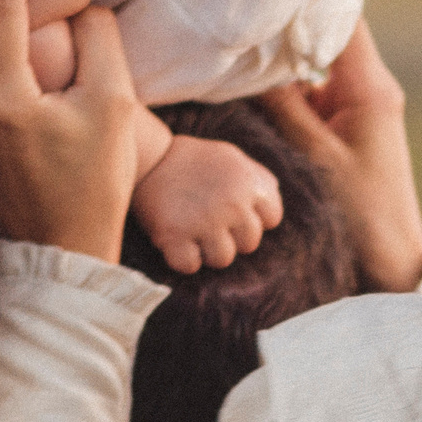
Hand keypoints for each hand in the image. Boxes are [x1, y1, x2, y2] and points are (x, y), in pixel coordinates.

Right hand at [132, 134, 283, 273]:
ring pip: (223, 259)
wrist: (149, 156)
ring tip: (194, 233)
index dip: (254, 218)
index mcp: (248, 183)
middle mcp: (231, 204)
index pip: (272, 218)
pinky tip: (177, 241)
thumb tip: (272, 204)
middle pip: (250, 243)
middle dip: (232, 236)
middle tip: (211, 222)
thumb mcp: (232, 158)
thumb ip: (258, 179)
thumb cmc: (193, 159)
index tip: (235, 213)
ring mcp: (203, 222)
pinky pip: (190, 265)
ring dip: (209, 251)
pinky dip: (183, 258)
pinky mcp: (174, 235)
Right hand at [260, 20, 421, 291]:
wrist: (391, 265)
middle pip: (324, 40)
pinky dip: (285, 95)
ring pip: (312, 71)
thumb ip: (281, 103)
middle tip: (240, 20)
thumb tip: (247, 59)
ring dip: (280, 68)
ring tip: (236, 56)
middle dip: (285, 31)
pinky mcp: (346, 131)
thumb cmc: (360, 212)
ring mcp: (357, 111)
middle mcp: (368, 91)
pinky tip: (250, 95)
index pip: (344, 17)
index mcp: (371, 87)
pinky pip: (311, 99)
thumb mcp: (313, 156)